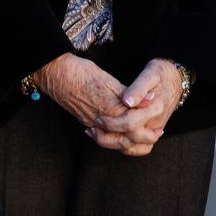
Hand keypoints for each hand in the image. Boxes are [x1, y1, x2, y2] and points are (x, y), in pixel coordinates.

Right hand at [31, 53, 157, 153]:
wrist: (57, 75)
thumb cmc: (82, 73)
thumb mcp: (109, 79)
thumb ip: (130, 93)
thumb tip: (151, 99)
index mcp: (110, 109)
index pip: (136, 125)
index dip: (149, 123)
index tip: (158, 117)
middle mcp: (101, 121)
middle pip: (127, 140)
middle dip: (144, 139)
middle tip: (156, 133)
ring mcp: (92, 124)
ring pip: (115, 143)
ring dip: (132, 142)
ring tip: (143, 135)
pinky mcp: (86, 122)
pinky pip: (104, 137)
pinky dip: (116, 139)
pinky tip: (122, 134)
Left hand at [85, 58, 182, 155]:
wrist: (176, 79)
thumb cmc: (161, 73)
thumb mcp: (151, 74)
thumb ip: (139, 88)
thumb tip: (127, 101)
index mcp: (155, 109)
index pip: (130, 123)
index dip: (112, 122)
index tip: (98, 117)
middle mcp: (155, 124)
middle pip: (130, 139)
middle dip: (108, 136)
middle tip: (92, 126)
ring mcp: (154, 130)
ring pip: (133, 147)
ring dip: (113, 144)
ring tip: (96, 134)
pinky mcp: (152, 131)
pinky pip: (138, 147)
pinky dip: (123, 146)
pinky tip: (110, 137)